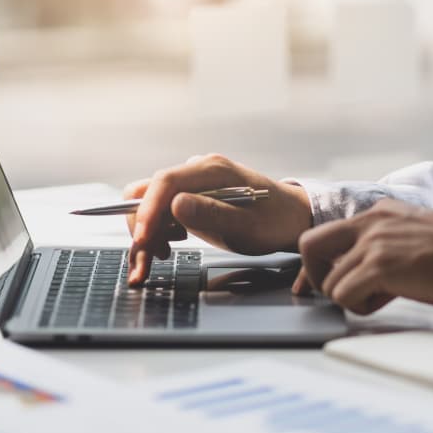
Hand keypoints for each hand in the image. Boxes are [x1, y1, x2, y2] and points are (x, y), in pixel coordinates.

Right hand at [124, 154, 311, 283]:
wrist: (290, 219)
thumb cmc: (274, 221)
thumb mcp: (246, 225)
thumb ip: (211, 214)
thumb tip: (175, 205)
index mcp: (211, 170)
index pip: (165, 182)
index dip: (147, 211)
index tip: (142, 240)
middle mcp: (196, 171)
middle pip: (149, 193)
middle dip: (142, 228)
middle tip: (144, 263)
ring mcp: (192, 184)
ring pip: (151, 205)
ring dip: (148, 234)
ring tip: (160, 258)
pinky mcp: (191, 198)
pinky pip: (162, 212)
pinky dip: (157, 232)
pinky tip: (170, 247)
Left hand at [292, 199, 432, 313]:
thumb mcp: (409, 237)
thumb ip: (376, 244)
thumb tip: (346, 268)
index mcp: (376, 213)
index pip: (323, 234)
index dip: (316, 262)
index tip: (321, 280)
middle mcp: (369, 222)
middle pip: (307, 246)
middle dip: (315, 275)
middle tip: (339, 289)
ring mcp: (374, 242)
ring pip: (328, 281)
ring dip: (350, 297)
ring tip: (381, 295)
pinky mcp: (382, 265)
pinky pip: (343, 295)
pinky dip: (360, 306)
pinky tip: (387, 300)